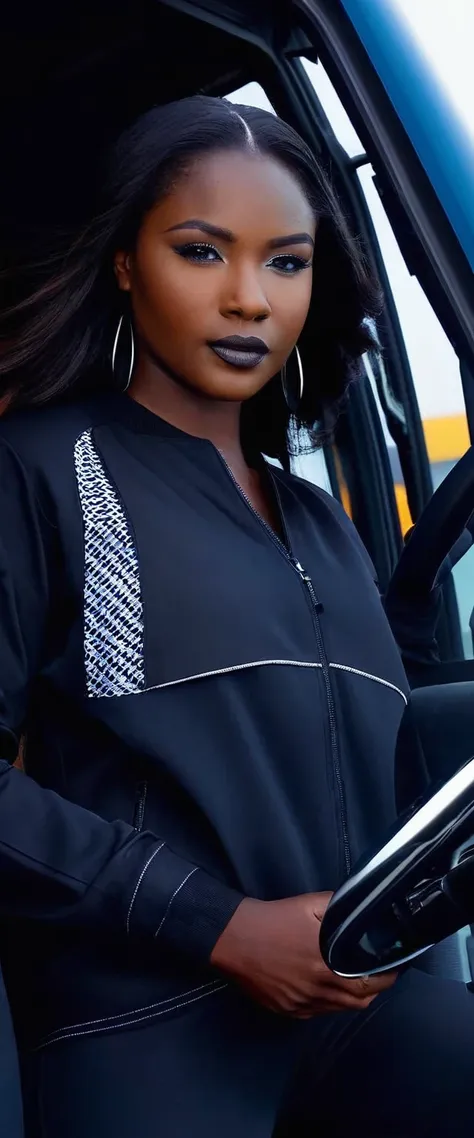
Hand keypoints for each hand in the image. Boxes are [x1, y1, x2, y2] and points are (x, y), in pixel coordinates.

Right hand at [210, 892, 396, 1018]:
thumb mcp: (311, 903)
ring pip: (339, 1009)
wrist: (234, 937)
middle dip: (375, 988)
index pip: (370, 982)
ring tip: (357, 980)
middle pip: (359, 1001)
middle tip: (379, 974)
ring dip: (353, 997)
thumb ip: (340, 909)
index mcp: (326, 964)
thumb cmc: (273, 918)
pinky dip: (329, 1003)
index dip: (387, 976)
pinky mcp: (288, 1010)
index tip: (393, 966)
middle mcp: (316, 990)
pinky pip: (317, 1013)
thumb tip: (362, 912)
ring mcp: (301, 1004)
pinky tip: (328, 988)